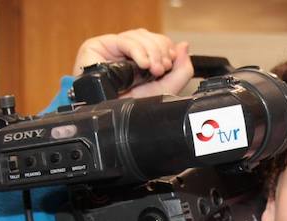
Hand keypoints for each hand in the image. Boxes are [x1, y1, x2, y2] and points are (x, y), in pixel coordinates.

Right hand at [72, 28, 192, 96]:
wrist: (107, 119)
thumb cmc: (128, 108)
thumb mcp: (163, 91)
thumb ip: (181, 71)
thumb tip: (184, 46)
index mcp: (144, 60)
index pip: (160, 42)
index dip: (167, 50)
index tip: (169, 64)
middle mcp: (130, 52)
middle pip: (151, 37)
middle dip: (161, 52)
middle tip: (161, 69)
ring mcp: (116, 48)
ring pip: (140, 36)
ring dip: (151, 51)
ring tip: (152, 69)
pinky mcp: (101, 45)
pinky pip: (125, 40)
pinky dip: (138, 51)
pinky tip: (142, 64)